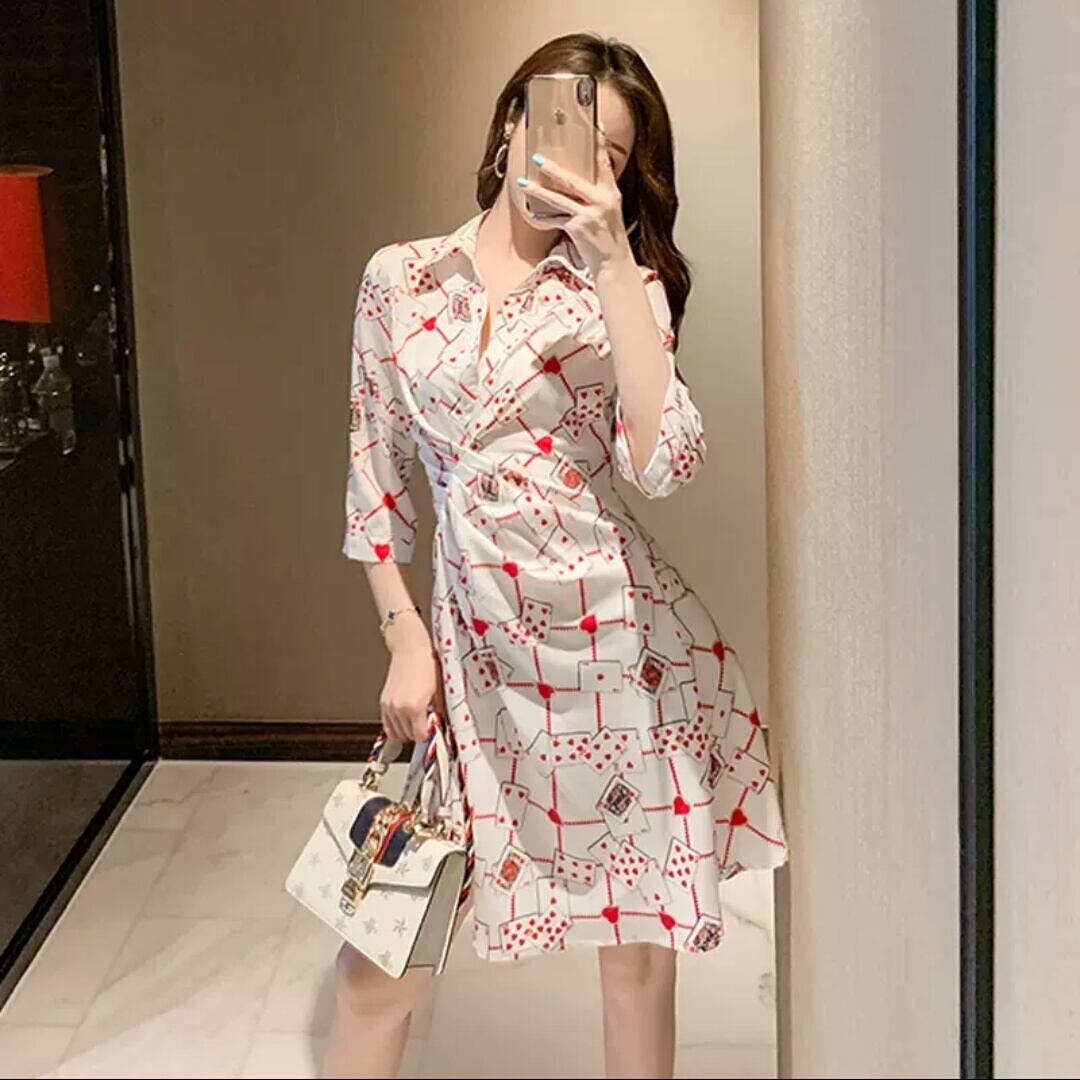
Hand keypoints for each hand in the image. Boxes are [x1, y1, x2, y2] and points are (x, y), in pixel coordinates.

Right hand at [379, 617, 440, 741]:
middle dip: (418, 732)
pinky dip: (396, 725)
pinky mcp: (383, 702)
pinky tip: (405, 718)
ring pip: (396, 732)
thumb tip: (442, 723)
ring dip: (406, 730)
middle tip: (426, 723)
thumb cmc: (425, 664)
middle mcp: (399, 708)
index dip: (428, 734)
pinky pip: (387, 724)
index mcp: (414, 707)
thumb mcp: (439, 690)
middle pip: (407, 736)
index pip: (419, 736)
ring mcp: (389, 706)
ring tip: (416, 719)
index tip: (432, 729)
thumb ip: (439, 711)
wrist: (410, 649)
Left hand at [516, 126, 632, 277]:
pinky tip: (531, 215)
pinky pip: (555, 220)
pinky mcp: (578, 229)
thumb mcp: (608, 211)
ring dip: (538, 191)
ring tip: (523, 183)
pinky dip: (542, 218)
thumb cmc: (609, 237)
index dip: (598, 143)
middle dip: (553, 169)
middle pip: (573, 180)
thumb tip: (575, 181)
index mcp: (611, 193)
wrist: (614, 263)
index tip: (594, 125)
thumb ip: (595, 194)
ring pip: (558, 199)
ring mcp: (589, 215)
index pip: (604, 163)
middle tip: (538, 158)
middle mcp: (602, 201)